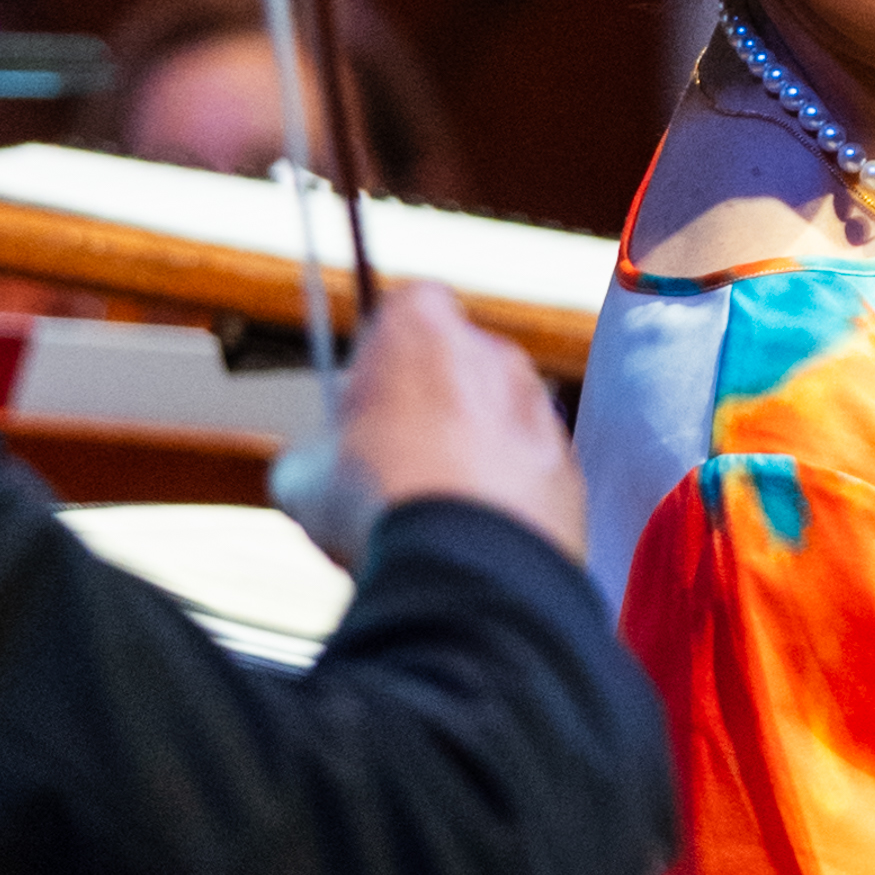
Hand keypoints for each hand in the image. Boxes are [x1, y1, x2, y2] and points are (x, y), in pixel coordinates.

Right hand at [273, 282, 584, 570]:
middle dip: (433, 402)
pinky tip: (478, 533)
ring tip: (437, 509)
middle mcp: (492, 352)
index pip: (405, 310)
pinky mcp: (569, 464)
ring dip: (474, 449)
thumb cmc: (379, 503)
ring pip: (500, 417)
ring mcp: (539, 407)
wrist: (469, 564)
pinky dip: (509, 491)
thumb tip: (313, 470)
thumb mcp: (305, 478)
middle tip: (397, 459)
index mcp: (420, 327)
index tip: (365, 400)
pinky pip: (531, 469)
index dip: (382, 356)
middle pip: (459, 364)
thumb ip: (315, 454)